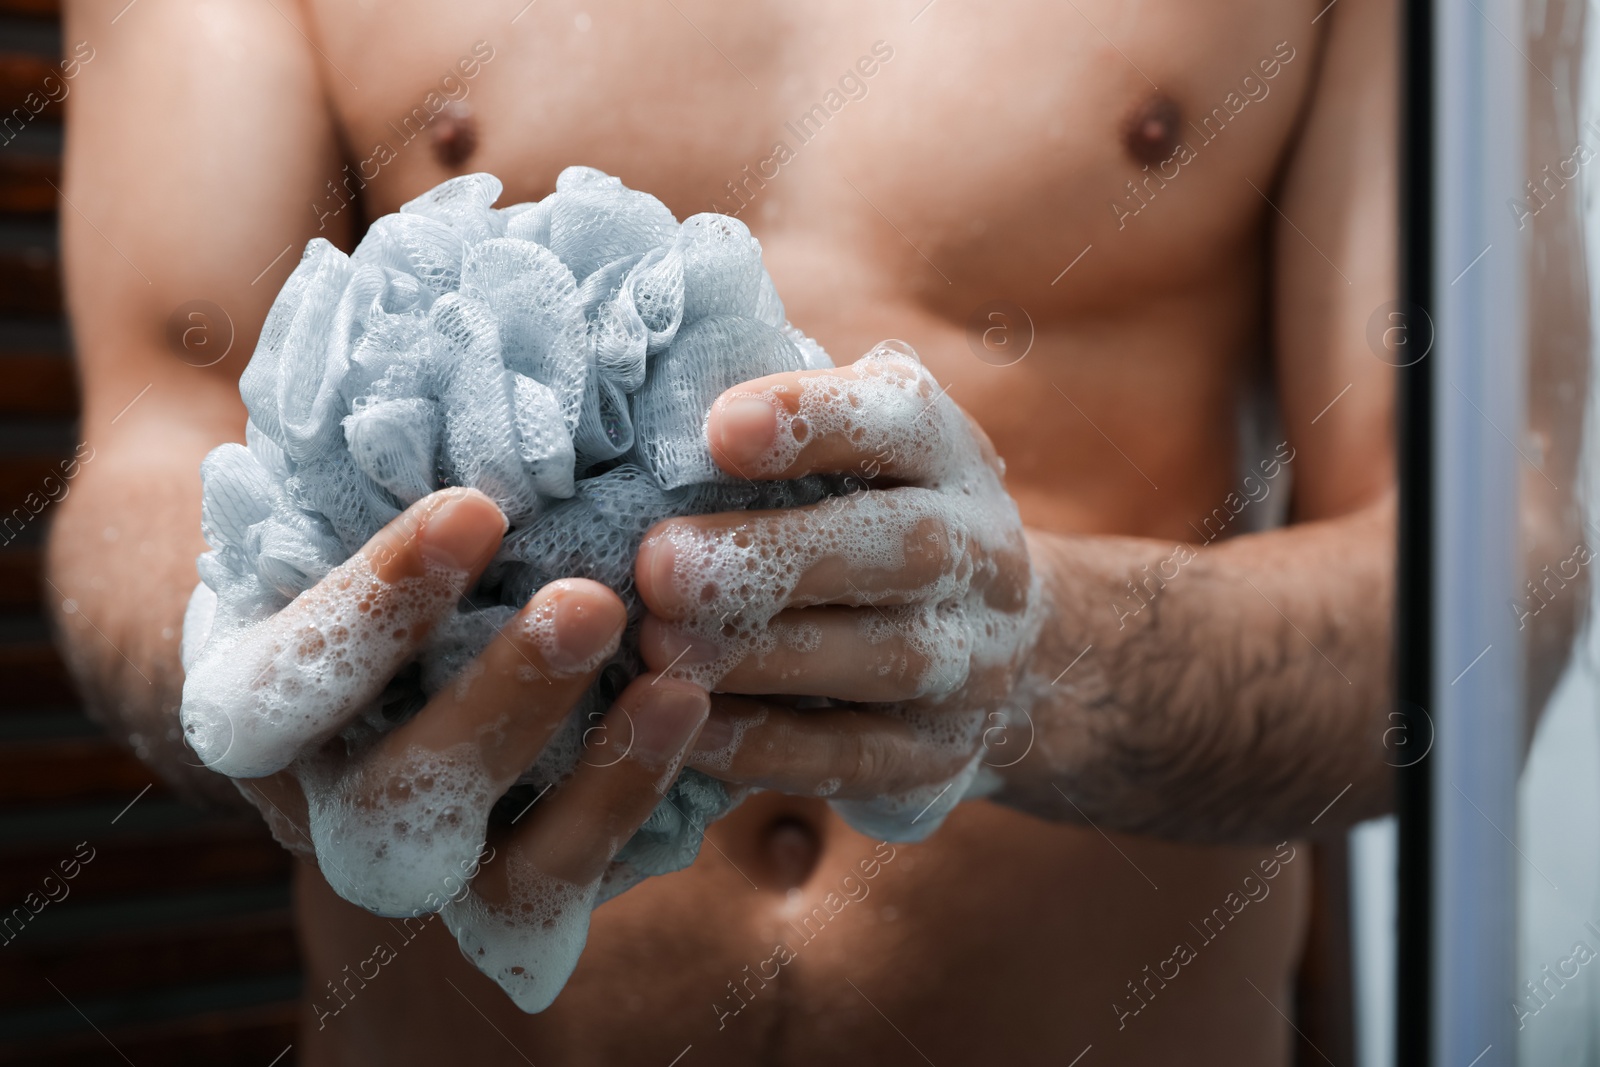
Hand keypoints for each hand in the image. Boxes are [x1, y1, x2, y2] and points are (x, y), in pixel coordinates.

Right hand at [180, 489, 709, 1006]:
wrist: (375, 661)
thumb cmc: (363, 543)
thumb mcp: (343, 494)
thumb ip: (389, 444)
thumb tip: (474, 298)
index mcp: (260, 702)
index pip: (285, 685)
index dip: (370, 608)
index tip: (475, 508)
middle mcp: (329, 800)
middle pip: (390, 797)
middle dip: (495, 700)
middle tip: (591, 601)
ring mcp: (428, 855)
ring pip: (489, 877)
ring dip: (590, 779)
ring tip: (677, 678)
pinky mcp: (510, 884)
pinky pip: (566, 891)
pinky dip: (631, 805)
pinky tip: (691, 707)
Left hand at [635, 345, 1039, 833]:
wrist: (988, 645)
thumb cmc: (863, 520)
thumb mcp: (850, 455)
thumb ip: (775, 431)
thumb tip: (634, 408)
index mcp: (948, 455)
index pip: (900, 420)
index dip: (814, 420)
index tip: (718, 428)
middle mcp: (982, 552)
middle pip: (903, 547)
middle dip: (777, 555)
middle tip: (658, 564)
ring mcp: (976, 660)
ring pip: (886, 658)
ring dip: (764, 656)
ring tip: (659, 648)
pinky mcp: (941, 753)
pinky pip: (858, 755)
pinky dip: (769, 745)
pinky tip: (688, 733)